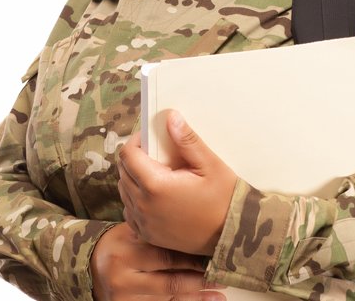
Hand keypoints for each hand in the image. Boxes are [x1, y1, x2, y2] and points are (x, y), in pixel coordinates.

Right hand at [90, 222, 223, 300]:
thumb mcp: (133, 231)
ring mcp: (124, 298)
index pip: (167, 257)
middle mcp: (123, 277)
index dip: (193, 259)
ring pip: (167, 300)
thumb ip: (158, 233)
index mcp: (127, 251)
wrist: (90, 267)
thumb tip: (198, 235)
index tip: (214, 258)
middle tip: (221, 278)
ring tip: (217, 295)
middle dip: (200, 282)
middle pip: (170, 283)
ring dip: (195, 299)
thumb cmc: (120, 244)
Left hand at [118, 110, 237, 255]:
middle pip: (123, 172)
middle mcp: (144, 206)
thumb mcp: (210, 164)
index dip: (136, 140)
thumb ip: (187, 141)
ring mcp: (144, 223)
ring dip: (133, 177)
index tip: (150, 136)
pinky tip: (156, 193)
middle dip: (134, 157)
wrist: (231, 236)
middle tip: (156, 151)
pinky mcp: (148, 235)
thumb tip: (170, 118)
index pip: (128, 155)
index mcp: (156, 185)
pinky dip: (136, 198)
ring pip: (124, 191)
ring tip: (157, 171)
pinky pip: (130, 211)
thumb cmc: (224, 198)